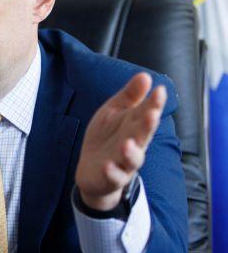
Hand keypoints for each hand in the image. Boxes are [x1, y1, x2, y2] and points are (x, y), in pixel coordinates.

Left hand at [75, 72, 165, 210]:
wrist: (92, 170)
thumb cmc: (107, 137)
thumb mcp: (115, 111)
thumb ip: (130, 95)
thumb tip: (146, 75)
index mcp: (134, 125)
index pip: (146, 112)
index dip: (154, 103)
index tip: (160, 90)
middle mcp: (133, 143)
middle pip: (143, 134)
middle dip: (148, 125)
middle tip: (152, 114)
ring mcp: (123, 162)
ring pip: (132, 158)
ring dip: (131, 152)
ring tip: (127, 143)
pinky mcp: (111, 177)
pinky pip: (114, 176)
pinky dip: (112, 172)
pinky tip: (108, 165)